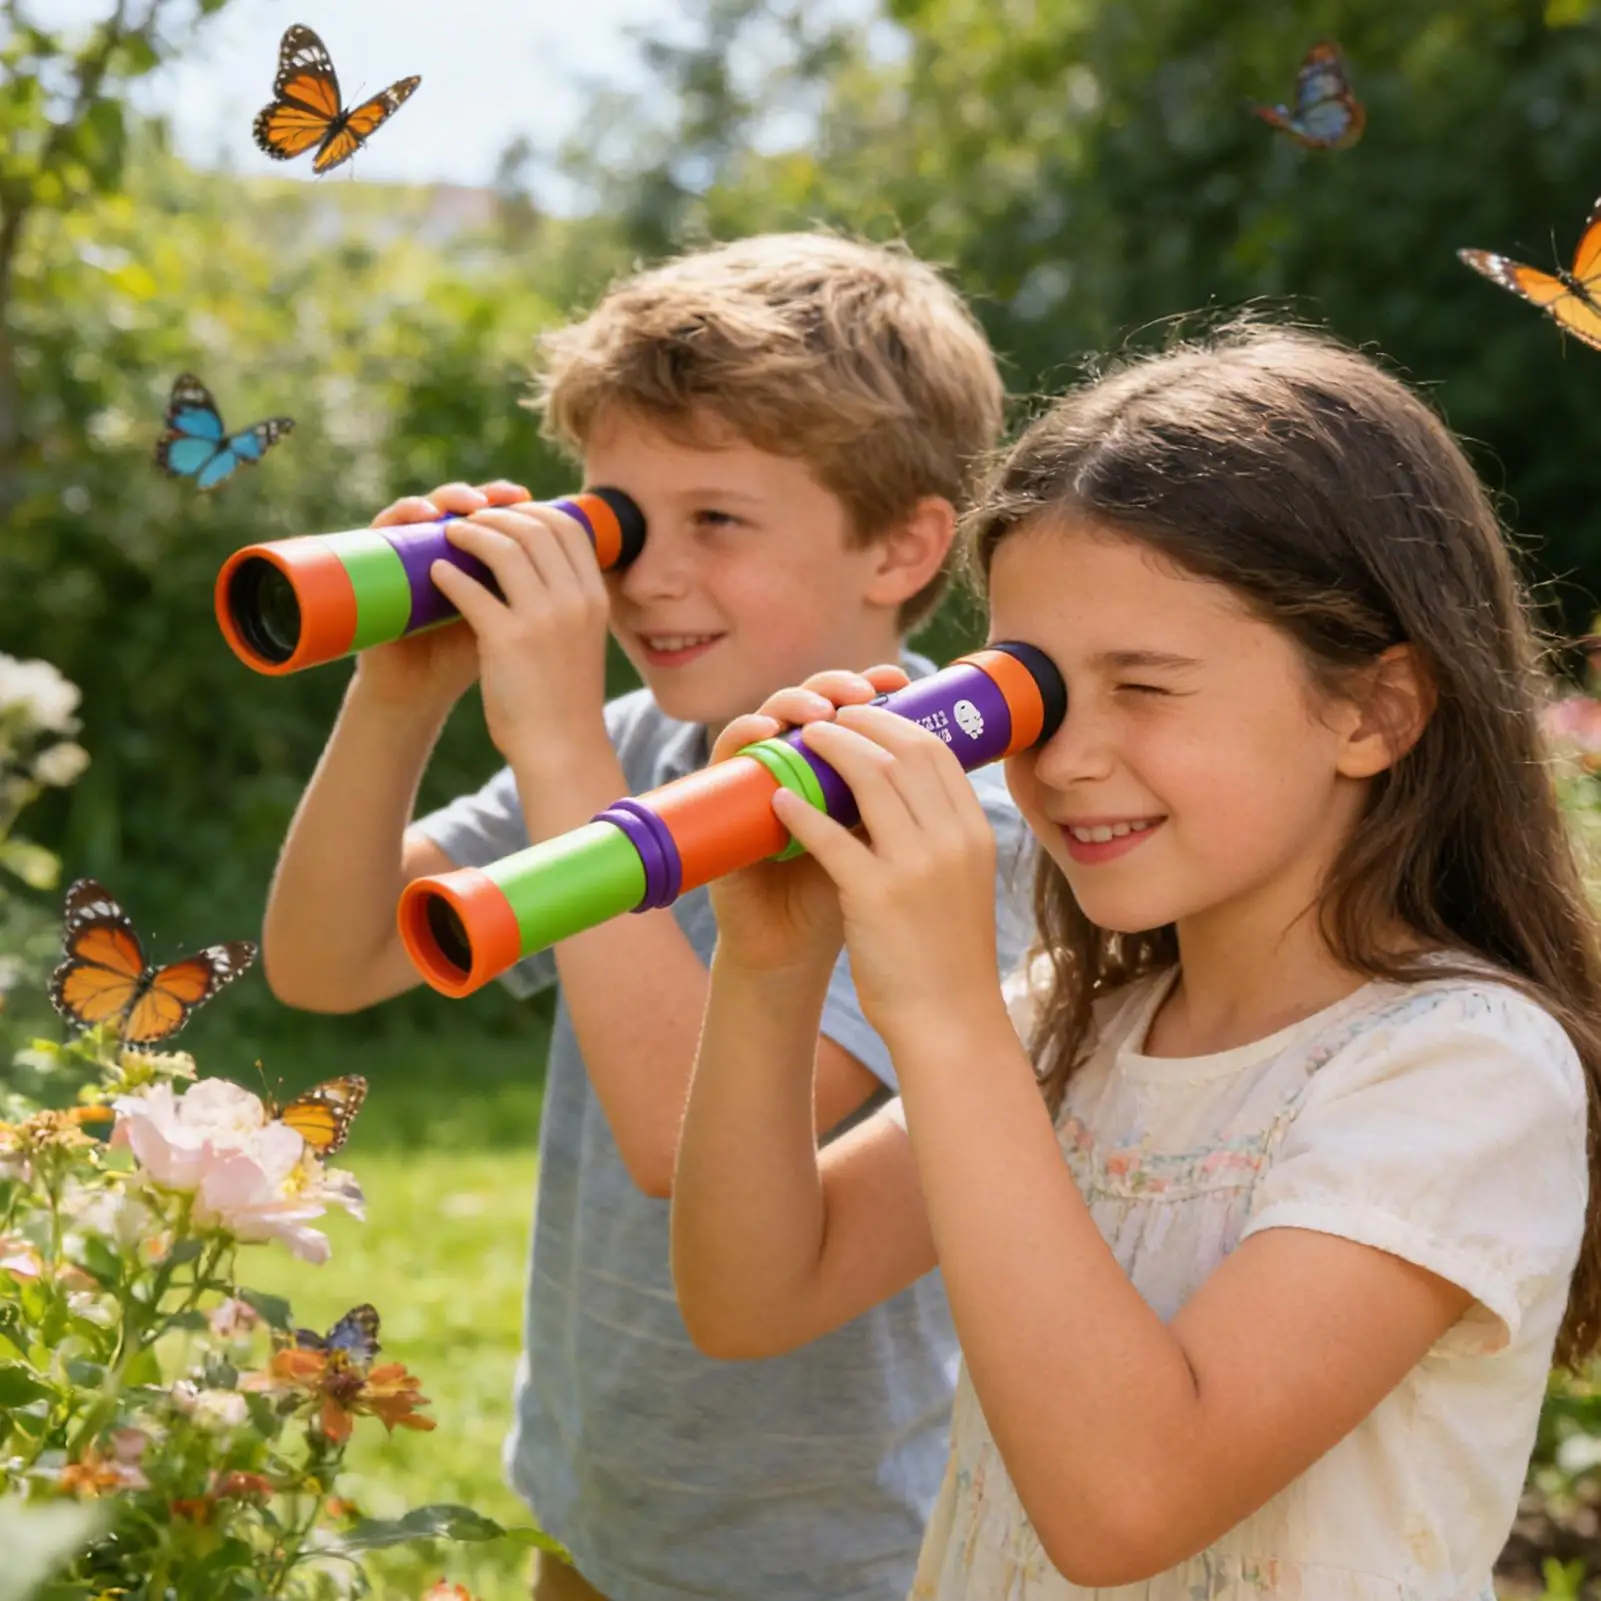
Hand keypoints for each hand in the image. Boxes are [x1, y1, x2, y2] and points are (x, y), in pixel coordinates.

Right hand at [353, 480, 529, 709]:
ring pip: (430, 503)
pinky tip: (427, 516)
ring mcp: (410, 550)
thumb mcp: (509, 622)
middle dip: (492, 498)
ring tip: (474, 507)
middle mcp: (442, 546)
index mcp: (477, 558)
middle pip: (467, 501)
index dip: (521, 506)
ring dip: (452, 497)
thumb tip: (580, 564)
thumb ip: (532, 592)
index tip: (543, 506)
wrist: (417, 692)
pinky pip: (389, 525)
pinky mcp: (380, 561)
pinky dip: (405, 513)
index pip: (498, 514)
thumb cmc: (468, 660)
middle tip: (512, 497)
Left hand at [423, 485, 613, 769]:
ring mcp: (543, 619)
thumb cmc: (566, 698)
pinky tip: (435, 572)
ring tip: (448, 535)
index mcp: (595, 598)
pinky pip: (471, 589)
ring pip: (503, 548)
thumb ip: (570, 603)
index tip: (508, 513)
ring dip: (470, 534)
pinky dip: (449, 574)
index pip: (569, 527)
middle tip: (470, 520)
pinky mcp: (507, 640)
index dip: (534, 510)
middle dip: (497, 516)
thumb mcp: (583, 640)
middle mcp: (575, 601)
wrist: (561, 748)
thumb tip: (544, 568)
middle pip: (535, 529)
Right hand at [706, 665, 909, 977]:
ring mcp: (758, 776)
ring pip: (769, 715)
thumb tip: (954, 743)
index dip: (872, 686)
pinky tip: (765, 730)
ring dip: (794, 702)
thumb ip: (902, 798)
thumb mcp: (885, 843)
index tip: (901, 680)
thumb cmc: (845, 898)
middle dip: (838, 686)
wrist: (794, 951)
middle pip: (810, 699)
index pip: (850, 707)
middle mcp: (794, 762)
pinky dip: (745, 736)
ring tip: (821, 710)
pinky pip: (729, 755)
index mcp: (835, 767)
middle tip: (863, 690)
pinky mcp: (723, 801)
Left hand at [770, 699, 1003, 1051]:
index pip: (937, 753)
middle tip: (829, 716)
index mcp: (974, 834)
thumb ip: (943, 836)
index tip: (867, 715)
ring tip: (802, 740)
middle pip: (902, 753)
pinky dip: (802, 811)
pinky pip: (831, 837)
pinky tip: (779, 799)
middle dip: (861, 724)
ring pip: (870, 779)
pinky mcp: (876, 896)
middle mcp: (952, 841)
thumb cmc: (948, 955)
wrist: (949, 1022)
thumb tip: (910, 793)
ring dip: (830, 750)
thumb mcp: (962, 882)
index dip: (897, 723)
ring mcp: (916, 867)